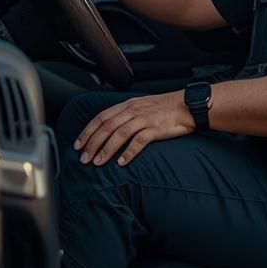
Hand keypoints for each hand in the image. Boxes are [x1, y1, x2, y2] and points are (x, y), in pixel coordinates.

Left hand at [74, 91, 195, 166]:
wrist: (188, 105)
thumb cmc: (166, 108)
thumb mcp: (142, 106)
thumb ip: (127, 114)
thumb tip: (111, 127)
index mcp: (128, 105)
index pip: (101, 117)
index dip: (87, 131)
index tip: (78, 144)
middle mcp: (133, 110)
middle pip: (106, 126)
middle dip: (92, 143)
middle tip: (83, 158)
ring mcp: (144, 119)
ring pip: (119, 134)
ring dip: (106, 149)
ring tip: (97, 162)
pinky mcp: (155, 128)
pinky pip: (138, 141)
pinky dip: (128, 152)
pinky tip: (121, 162)